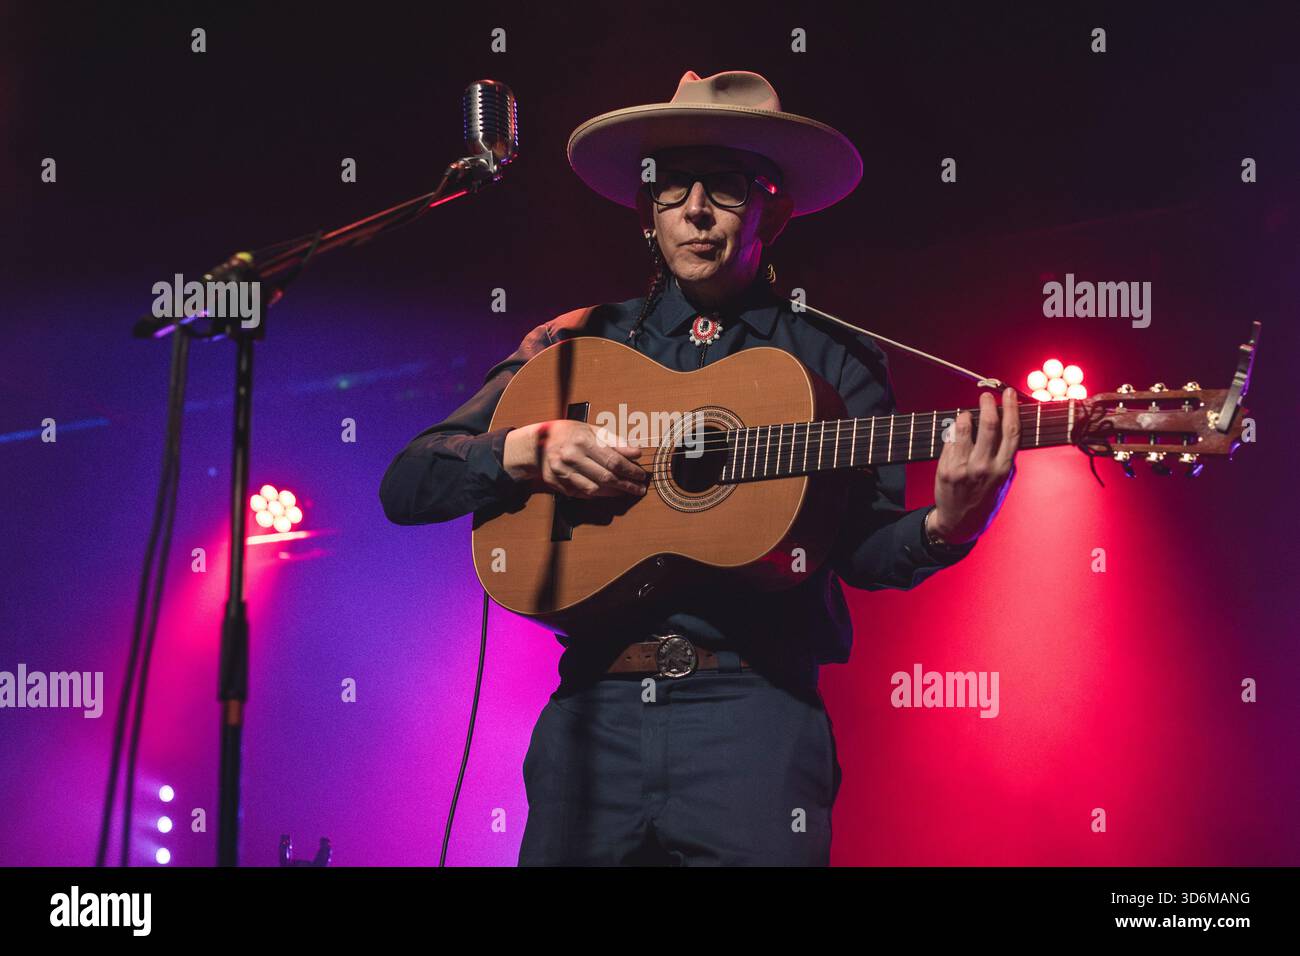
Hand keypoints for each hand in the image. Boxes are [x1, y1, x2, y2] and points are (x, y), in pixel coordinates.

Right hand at [503, 420, 647, 497]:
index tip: (642, 474)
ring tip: (626, 490)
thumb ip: (614, 441)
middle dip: (627, 484)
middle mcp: (571, 457)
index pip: (613, 460)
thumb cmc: (568, 433)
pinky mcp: (557, 484)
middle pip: (606, 477)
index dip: (631, 470)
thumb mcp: (590, 429)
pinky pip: (582, 494)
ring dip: (614, 492)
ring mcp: (562, 472)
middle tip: (640, 488)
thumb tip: (636, 452)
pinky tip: (608, 492)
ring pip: (595, 489)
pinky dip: (598, 494)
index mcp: (582, 441)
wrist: (536, 443)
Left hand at [931, 387, 1019, 544]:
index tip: (1009, 394)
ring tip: (966, 414)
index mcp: (1003, 469)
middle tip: (986, 396)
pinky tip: (955, 431)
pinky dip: (953, 432)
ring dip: (965, 416)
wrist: (960, 523)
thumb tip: (1003, 426)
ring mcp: (963, 468)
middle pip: (989, 426)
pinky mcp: (946, 470)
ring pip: (964, 430)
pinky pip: (950, 442)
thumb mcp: (1003, 481)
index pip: (1011, 432)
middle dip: (988, 405)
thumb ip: (1004, 456)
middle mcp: (984, 467)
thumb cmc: (984, 498)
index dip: (1011, 409)